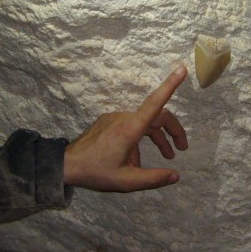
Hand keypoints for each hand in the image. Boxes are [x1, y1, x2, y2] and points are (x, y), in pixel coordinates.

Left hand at [63, 66, 188, 191]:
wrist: (68, 164)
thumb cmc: (96, 172)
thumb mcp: (126, 182)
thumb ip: (153, 179)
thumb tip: (176, 176)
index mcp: (130, 129)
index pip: (155, 103)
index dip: (170, 86)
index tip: (182, 69)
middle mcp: (124, 118)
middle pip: (157, 116)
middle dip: (173, 130)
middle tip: (182, 148)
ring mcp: (116, 118)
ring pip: (146, 121)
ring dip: (158, 137)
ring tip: (167, 156)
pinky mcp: (109, 121)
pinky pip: (133, 125)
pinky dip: (143, 137)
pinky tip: (138, 158)